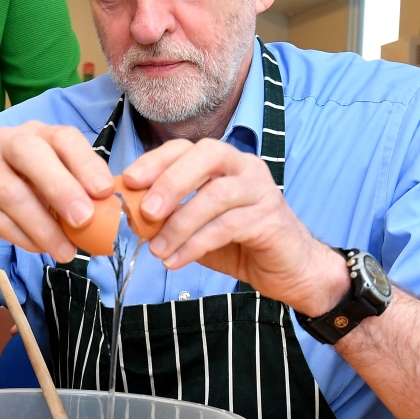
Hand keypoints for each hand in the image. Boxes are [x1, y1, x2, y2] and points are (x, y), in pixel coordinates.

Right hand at [0, 121, 113, 262]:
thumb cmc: (19, 191)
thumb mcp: (48, 184)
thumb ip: (76, 192)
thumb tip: (108, 216)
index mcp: (37, 135)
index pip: (63, 138)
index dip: (85, 162)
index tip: (105, 191)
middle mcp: (7, 142)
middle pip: (31, 155)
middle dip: (61, 187)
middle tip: (84, 219)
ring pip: (13, 194)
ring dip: (44, 227)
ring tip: (66, 252)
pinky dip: (24, 238)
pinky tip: (41, 249)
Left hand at [122, 138, 349, 314]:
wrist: (290, 270)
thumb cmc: (240, 244)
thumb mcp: (197, 227)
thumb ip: (169, 217)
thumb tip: (129, 216)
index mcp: (224, 163)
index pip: (187, 148)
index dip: (156, 161)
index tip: (129, 181)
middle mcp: (245, 167)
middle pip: (207, 155)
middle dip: (171, 181)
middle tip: (146, 211)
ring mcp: (261, 190)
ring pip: (216, 194)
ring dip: (180, 224)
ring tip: (157, 250)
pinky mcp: (270, 219)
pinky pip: (227, 226)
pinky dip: (196, 245)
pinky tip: (176, 261)